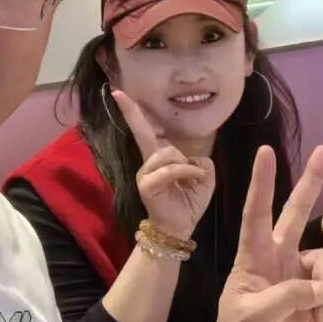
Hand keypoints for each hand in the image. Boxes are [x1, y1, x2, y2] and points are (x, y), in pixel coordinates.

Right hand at [115, 88, 215, 239]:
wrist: (180, 228)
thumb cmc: (189, 202)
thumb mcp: (204, 177)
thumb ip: (200, 161)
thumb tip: (192, 158)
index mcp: (160, 157)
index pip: (147, 130)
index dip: (135, 112)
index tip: (119, 93)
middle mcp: (148, 162)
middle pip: (144, 133)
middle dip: (132, 112)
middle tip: (119, 93)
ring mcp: (145, 173)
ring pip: (167, 152)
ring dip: (186, 163)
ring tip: (192, 179)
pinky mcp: (146, 185)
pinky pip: (170, 169)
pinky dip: (186, 171)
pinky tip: (192, 180)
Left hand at [209, 145, 322, 321]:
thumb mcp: (254, 317)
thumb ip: (287, 296)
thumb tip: (318, 287)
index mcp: (253, 257)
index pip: (256, 213)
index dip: (262, 183)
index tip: (265, 151)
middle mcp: (276, 256)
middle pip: (295, 213)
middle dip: (310, 182)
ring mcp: (295, 273)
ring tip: (314, 316)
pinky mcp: (310, 292)